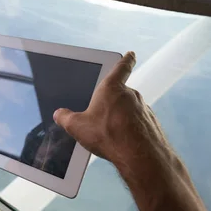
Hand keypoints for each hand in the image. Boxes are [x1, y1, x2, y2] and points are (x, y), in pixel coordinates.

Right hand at [53, 52, 171, 176]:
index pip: (121, 68)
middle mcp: (131, 95)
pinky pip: (138, 123)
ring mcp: (144, 109)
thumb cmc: (108, 135)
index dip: (126, 60)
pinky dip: (131, 129)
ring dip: (122, 117)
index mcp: (112, 88)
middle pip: (121, 93)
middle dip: (113, 102)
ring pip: (130, 109)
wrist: (140, 156)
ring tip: (111, 133)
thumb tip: (58, 114)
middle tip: (103, 115)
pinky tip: (123, 142)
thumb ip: (66, 118)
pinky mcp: (151, 124)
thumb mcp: (77, 127)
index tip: (131, 54)